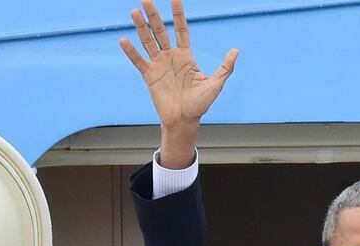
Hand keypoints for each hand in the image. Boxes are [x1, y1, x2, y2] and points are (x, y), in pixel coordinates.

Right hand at [120, 0, 237, 167]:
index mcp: (186, 56)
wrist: (185, 120)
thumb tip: (236, 51)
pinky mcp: (149, 76)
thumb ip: (225, 67)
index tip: (175, 0)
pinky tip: (124, 40)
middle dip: (154, 16)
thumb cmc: (200, 104)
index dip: (178, 15)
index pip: (181, 30)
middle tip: (146, 0)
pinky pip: (138, 61)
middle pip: (161, 31)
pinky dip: (131, 52)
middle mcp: (170, 57)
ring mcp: (159, 65)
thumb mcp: (215, 84)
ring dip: (141, 27)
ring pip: (148, 42)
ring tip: (134, 12)